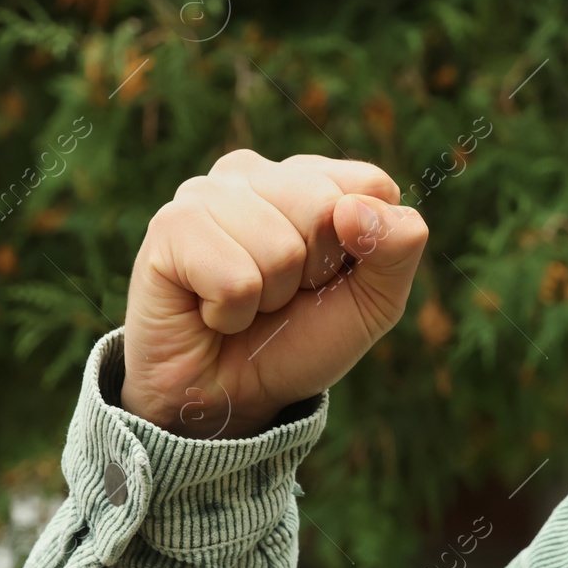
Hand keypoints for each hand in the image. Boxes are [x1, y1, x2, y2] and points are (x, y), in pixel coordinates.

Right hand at [121, 150, 428, 437]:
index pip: (372, 184)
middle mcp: (257, 173)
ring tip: (246, 301)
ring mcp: (206, 193)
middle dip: (314, 272)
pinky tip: (211, 310)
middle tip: (283, 294)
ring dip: (270, 296)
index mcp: (313, 178)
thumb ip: (397, 248)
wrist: (231, 395)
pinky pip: (235, 280)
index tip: (330, 276)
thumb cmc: (301, 338)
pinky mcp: (169, 228)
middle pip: (325, 206)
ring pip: (280, 248)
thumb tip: (355, 208)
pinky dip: (232, 313)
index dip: (364, 248)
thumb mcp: (376, 300)